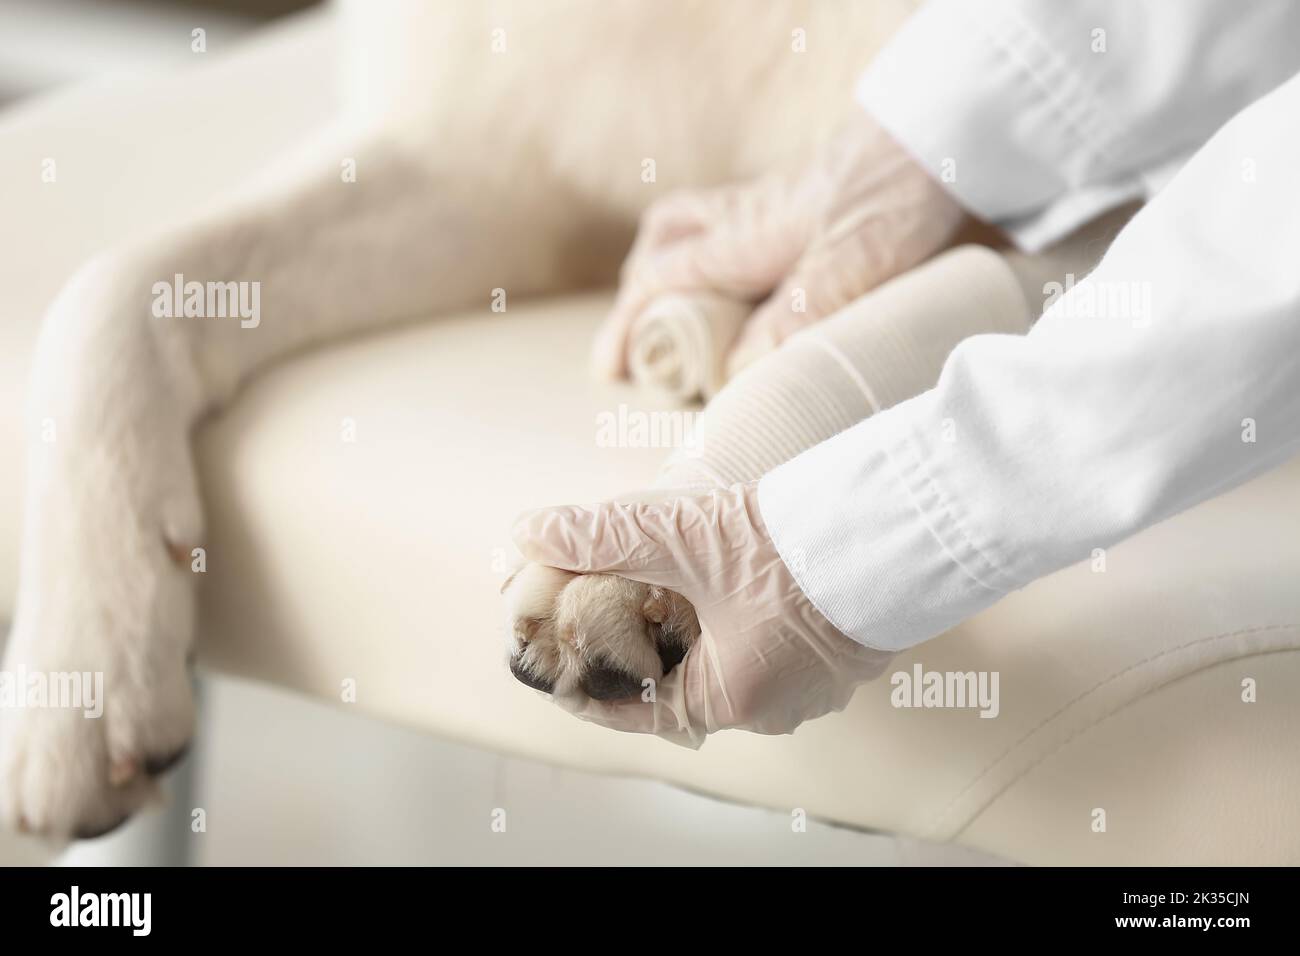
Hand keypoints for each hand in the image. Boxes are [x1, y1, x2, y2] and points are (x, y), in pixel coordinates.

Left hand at [511, 483, 893, 745]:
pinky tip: (723, 586)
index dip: (591, 683)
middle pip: (683, 684)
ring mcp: (815, 683)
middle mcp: (775, 705)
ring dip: (693, 632)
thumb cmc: (794, 548)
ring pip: (730, 665)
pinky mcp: (843, 650)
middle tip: (603, 612)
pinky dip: (738, 622)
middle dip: (640, 647)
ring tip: (657, 593)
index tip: (559, 660)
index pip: (637, 707)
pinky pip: (773, 648)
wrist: (900, 523)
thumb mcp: (681, 539)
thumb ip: (602, 536)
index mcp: (731, 697)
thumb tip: (527, 531)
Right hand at [592, 111, 965, 379]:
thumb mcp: (854, 264)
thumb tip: (739, 371)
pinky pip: (738, 228)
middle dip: (642, 287)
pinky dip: (721, 255)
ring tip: (682, 312)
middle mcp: (751, 219)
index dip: (629, 327)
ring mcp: (778, 209)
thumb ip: (796, 316)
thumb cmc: (901, 192)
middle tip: (643, 335)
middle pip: (666, 241)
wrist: (942, 133)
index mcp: (748, 237)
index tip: (609, 370)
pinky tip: (750, 286)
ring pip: (697, 228)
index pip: (662, 279)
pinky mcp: (809, 207)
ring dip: (675, 264)